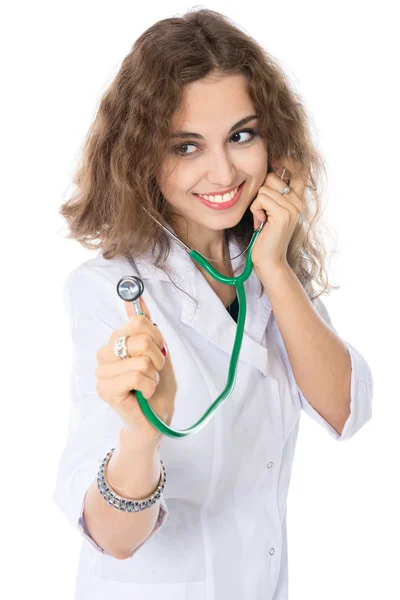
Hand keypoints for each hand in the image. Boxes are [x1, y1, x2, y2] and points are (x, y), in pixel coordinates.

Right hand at [95, 295, 176, 444]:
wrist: (156, 418)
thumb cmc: (157, 386)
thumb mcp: (158, 350)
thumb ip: (146, 324)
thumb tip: (137, 296)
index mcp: (116, 341)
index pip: (137, 321)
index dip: (156, 337)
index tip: (158, 351)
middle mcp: (104, 354)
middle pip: (139, 339)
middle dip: (157, 357)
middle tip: (154, 371)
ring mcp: (102, 372)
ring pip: (141, 360)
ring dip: (153, 375)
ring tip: (148, 384)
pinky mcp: (104, 390)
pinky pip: (137, 377)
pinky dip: (149, 386)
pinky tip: (143, 394)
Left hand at [249, 157, 307, 273]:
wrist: (269, 260)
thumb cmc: (266, 236)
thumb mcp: (272, 211)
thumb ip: (274, 194)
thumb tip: (269, 171)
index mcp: (297, 200)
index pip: (300, 170)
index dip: (288, 161)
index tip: (276, 162)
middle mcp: (298, 202)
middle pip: (273, 176)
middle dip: (261, 191)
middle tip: (262, 210)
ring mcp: (292, 208)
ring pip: (265, 187)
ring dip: (256, 203)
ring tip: (261, 218)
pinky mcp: (283, 214)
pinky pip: (261, 198)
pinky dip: (255, 209)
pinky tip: (260, 222)